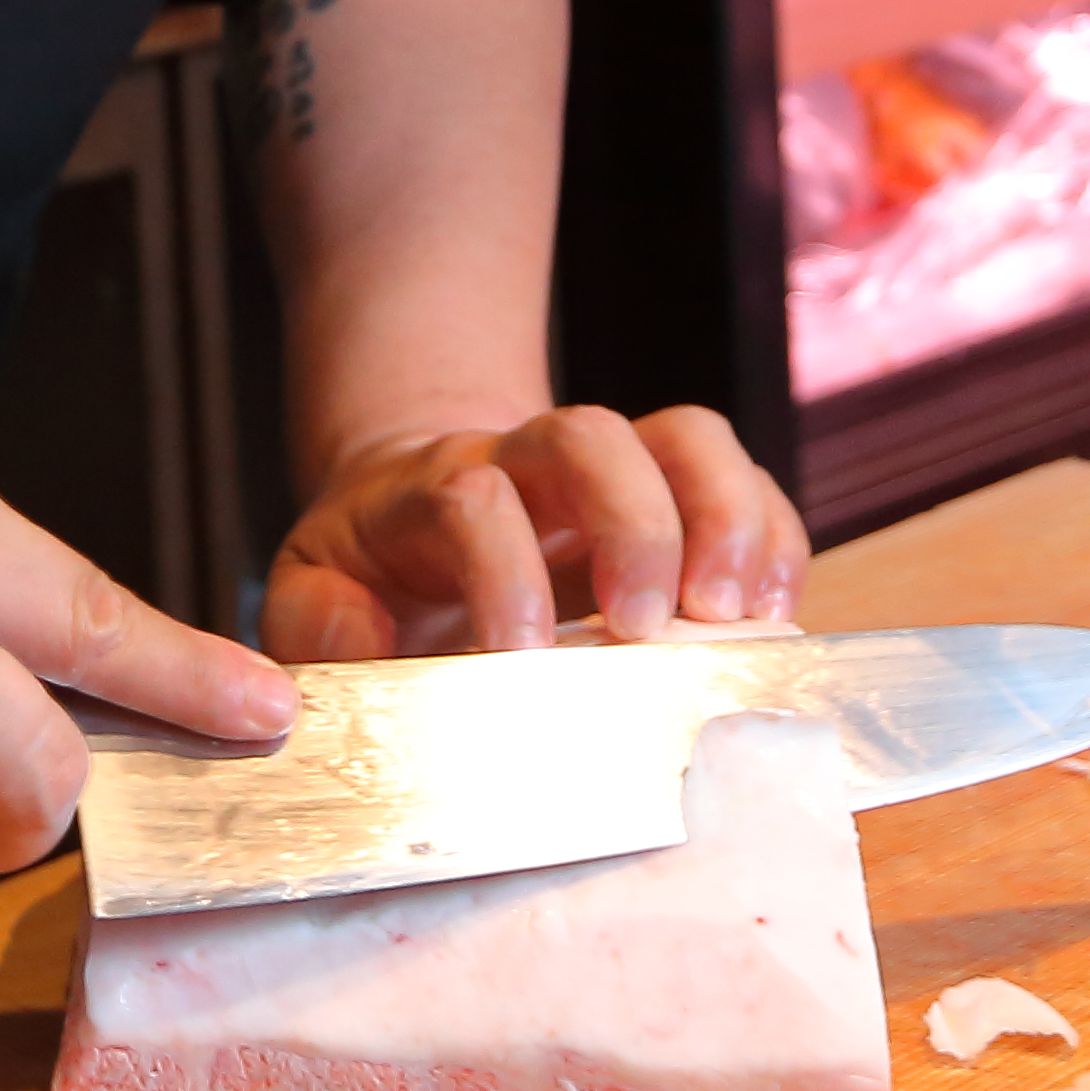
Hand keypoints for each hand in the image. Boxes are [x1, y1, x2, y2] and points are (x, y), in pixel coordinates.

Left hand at [260, 402, 807, 661]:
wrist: (424, 506)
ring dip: (725, 519)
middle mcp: (531, 459)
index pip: (472, 496)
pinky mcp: (676, 491)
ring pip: (686, 437)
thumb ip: (316, 623)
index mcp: (434, 488)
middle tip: (649, 627)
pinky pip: (745, 479)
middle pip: (591, 436)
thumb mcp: (314, 592)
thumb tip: (358, 643)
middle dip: (633, 526)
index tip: (524, 653)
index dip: (503, 567)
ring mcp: (615, 466)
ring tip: (739, 615)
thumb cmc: (375, 570)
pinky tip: (775, 611)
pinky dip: (774, 537)